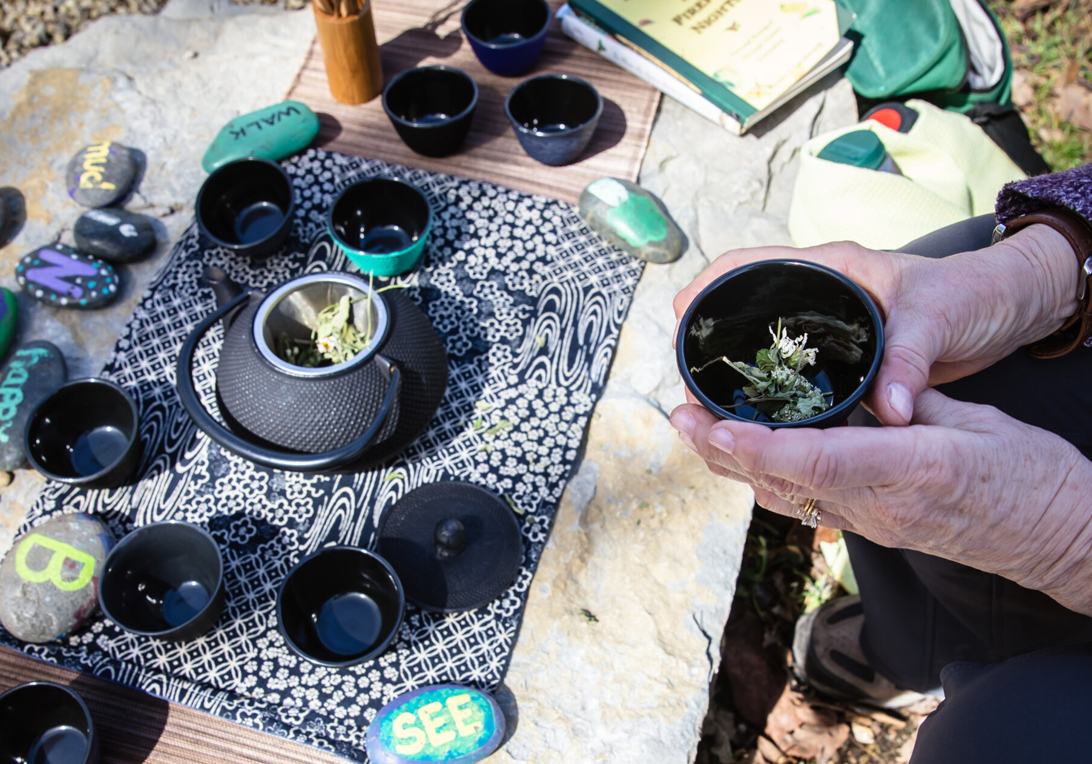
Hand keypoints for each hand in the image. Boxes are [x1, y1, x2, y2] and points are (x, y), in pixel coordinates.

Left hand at [669, 390, 1091, 615]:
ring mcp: (874, 522)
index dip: (762, 446)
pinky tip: (743, 453)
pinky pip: (808, 502)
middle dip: (725, 450)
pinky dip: (767, 476)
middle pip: (786, 481)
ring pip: (787, 495)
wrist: (1060, 537)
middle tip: (680, 414)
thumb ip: (913, 401)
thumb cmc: (1032, 475)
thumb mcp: (979, 421)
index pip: (821, 460)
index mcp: (911, 471)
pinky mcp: (875, 527)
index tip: (718, 426)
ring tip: (694, 426)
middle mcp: (880, 505)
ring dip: (735, 463)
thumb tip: (863, 389)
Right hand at [673, 229, 1077, 424]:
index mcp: (831, 268)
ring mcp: (829, 328)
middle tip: (693, 381)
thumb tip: (889, 410)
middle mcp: (821, 296)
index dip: (707, 285)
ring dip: (742, 371)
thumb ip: (909, 360)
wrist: (1007, 311)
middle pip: (745, 310)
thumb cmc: (972, 296)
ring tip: (716, 406)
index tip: (682, 316)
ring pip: (767, 346)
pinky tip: (764, 420)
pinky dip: (776, 392)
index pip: (748, 264)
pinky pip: (796, 373)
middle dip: (713, 339)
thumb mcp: (938, 319)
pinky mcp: (845, 358)